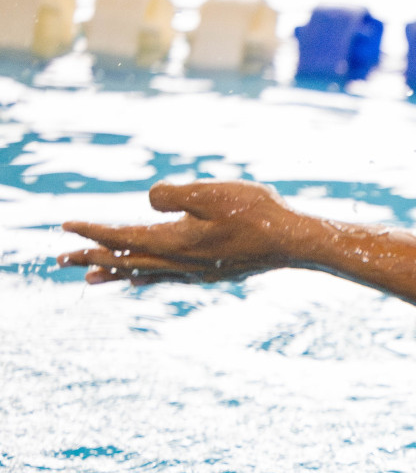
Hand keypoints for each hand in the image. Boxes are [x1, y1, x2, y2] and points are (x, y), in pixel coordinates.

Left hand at [57, 180, 302, 285]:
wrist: (295, 242)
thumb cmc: (257, 213)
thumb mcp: (210, 192)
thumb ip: (172, 195)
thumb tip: (151, 204)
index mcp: (177, 242)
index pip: (124, 236)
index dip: (94, 231)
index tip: (66, 227)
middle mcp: (182, 263)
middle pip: (128, 261)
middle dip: (94, 258)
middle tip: (63, 262)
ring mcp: (197, 271)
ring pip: (146, 274)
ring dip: (116, 272)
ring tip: (91, 278)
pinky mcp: (211, 271)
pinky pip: (166, 278)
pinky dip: (145, 277)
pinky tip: (140, 280)